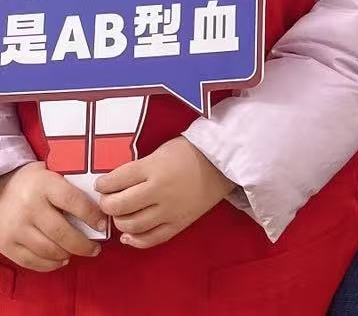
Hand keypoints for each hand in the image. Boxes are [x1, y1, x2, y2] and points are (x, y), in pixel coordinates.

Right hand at [0, 161, 105, 271]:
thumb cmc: (34, 182)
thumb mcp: (52, 175)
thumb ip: (71, 186)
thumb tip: (100, 202)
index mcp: (44, 185)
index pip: (73, 201)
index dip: (91, 215)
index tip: (103, 224)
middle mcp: (29, 207)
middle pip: (61, 231)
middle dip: (83, 244)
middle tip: (96, 248)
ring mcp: (16, 228)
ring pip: (47, 249)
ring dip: (68, 254)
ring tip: (81, 252)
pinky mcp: (6, 244)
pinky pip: (30, 260)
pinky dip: (49, 264)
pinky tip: (61, 260)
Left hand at [96, 136, 233, 248]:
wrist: (223, 163)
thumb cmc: (191, 151)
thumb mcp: (162, 150)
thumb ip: (140, 167)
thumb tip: (115, 183)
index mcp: (154, 168)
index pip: (116, 180)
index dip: (103, 184)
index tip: (101, 184)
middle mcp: (158, 191)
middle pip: (119, 206)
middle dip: (106, 204)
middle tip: (108, 200)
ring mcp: (169, 210)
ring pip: (131, 225)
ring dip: (119, 222)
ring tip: (120, 214)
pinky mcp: (178, 224)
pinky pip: (151, 239)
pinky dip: (135, 240)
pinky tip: (128, 235)